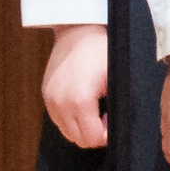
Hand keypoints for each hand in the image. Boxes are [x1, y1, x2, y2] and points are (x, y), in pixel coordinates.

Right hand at [39, 24, 110, 149]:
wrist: (78, 30)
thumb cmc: (101, 50)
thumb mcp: (117, 79)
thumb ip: (119, 107)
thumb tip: (123, 128)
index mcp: (80, 101)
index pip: (93, 139)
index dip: (107, 134)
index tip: (112, 117)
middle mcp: (60, 104)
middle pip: (79, 140)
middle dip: (95, 132)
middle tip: (106, 113)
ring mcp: (50, 100)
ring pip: (67, 132)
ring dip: (82, 127)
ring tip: (95, 107)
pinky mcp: (45, 95)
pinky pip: (58, 120)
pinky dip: (71, 118)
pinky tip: (83, 102)